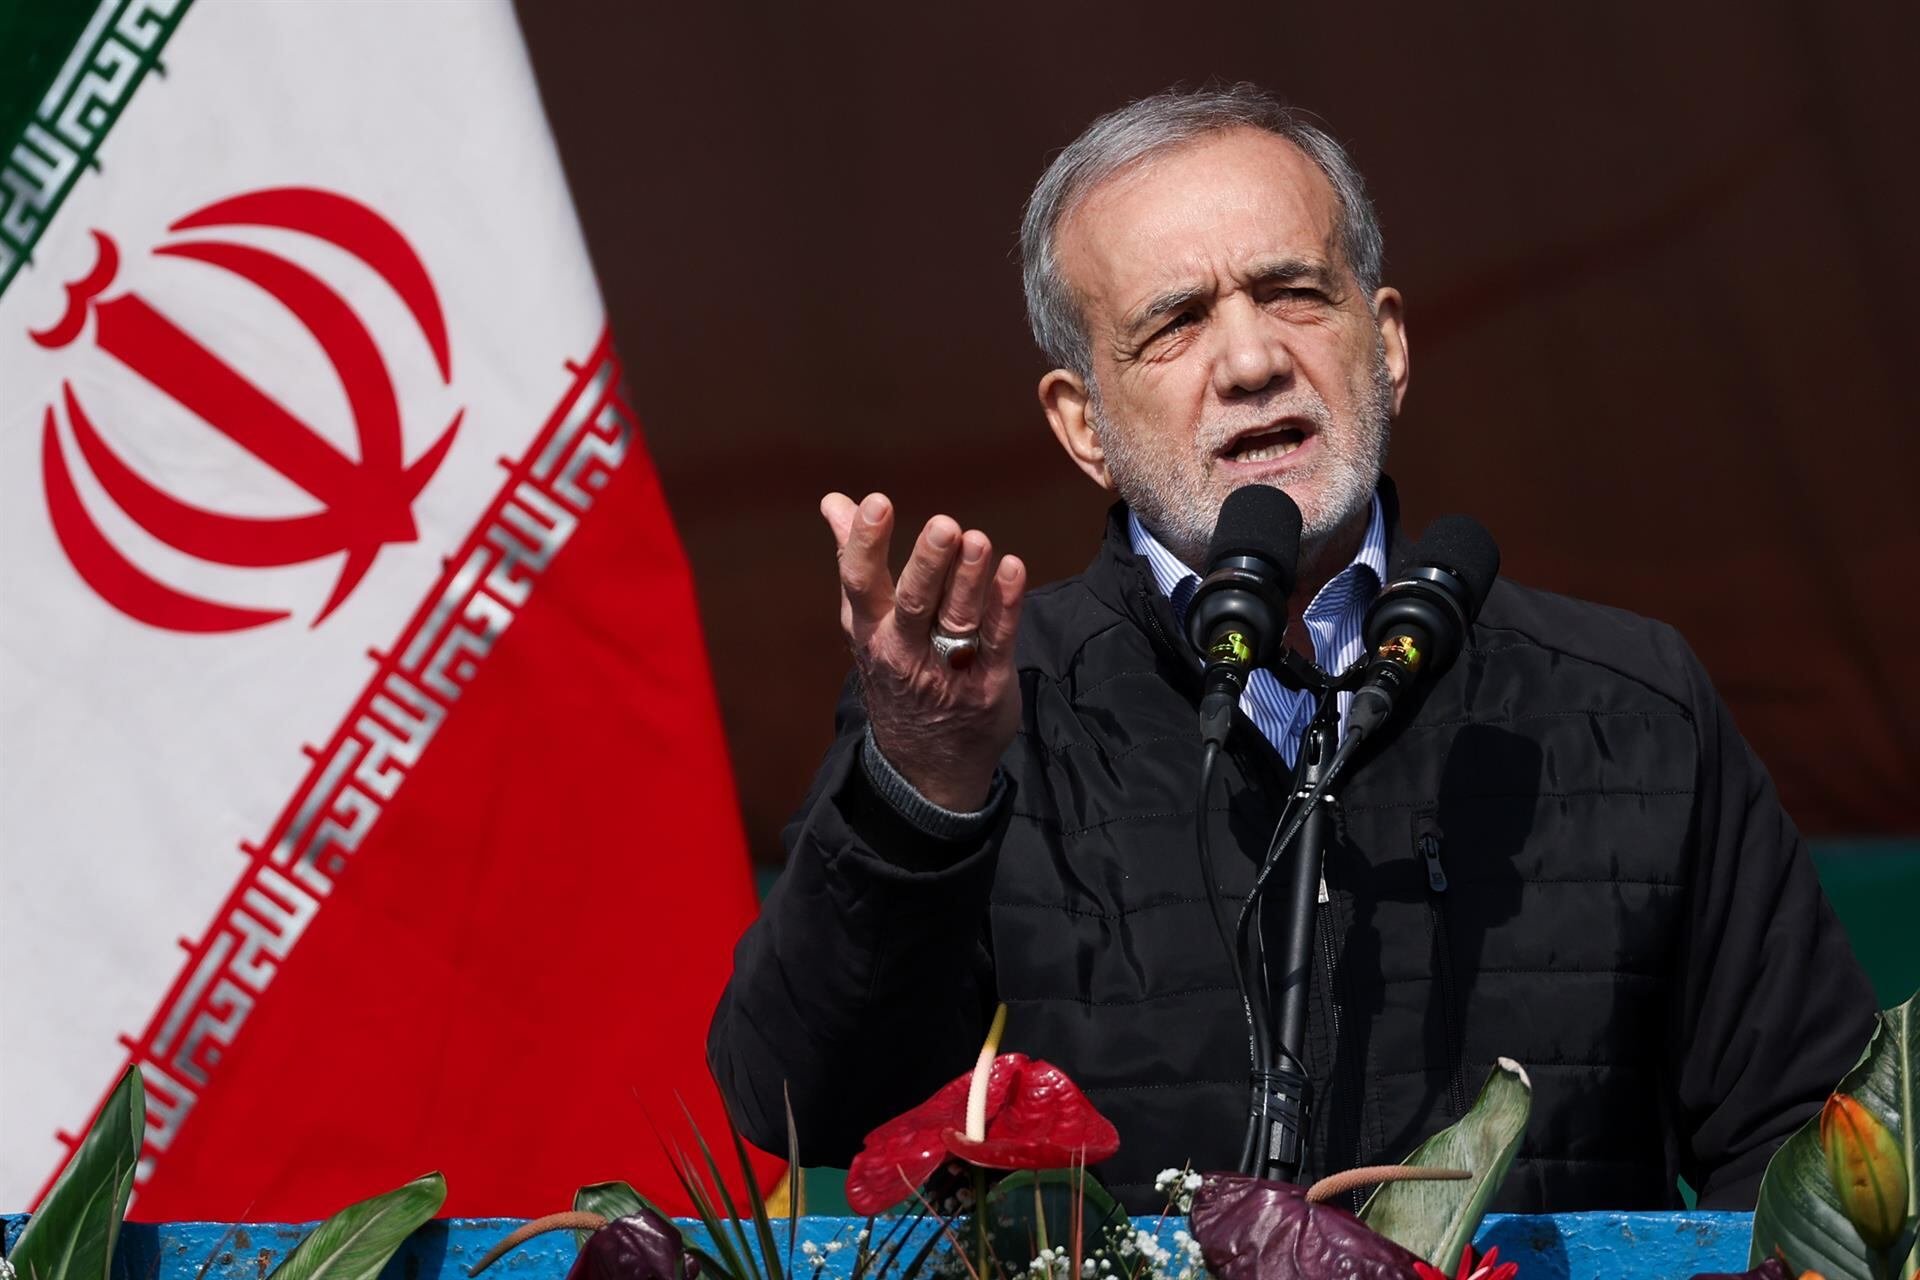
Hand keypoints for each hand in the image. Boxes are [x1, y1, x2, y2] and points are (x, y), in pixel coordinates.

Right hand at [821, 491, 1026, 811]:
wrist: (924, 764)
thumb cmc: (896, 671)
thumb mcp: (865, 624)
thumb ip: (855, 560)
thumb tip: (834, 503)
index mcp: (870, 629)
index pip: (861, 582)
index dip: (866, 542)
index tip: (876, 502)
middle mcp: (903, 650)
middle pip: (913, 602)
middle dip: (929, 564)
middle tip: (945, 526)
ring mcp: (947, 669)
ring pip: (958, 619)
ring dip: (970, 579)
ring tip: (979, 540)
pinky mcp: (988, 682)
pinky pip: (998, 641)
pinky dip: (1006, 606)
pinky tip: (1013, 570)